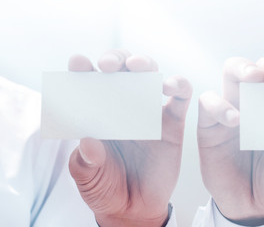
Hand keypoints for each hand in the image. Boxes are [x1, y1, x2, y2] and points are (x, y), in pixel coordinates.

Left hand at [68, 50, 191, 226]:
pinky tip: (169, 86)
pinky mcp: (173, 123)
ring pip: (150, 75)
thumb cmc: (105, 189)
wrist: (134, 209)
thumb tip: (88, 141)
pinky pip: (181, 97)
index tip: (78, 63)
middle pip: (122, 71)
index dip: (83, 70)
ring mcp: (149, 112)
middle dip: (115, 59)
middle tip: (108, 65)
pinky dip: (179, 85)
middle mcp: (123, 107)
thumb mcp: (87, 178)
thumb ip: (85, 161)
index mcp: (98, 114)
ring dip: (144, 63)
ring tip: (137, 66)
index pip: (89, 84)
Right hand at [197, 57, 263, 224]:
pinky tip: (235, 119)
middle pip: (262, 68)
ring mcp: (233, 110)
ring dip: (244, 69)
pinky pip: (208, 102)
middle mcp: (259, 104)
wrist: (249, 208)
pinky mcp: (210, 124)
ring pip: (232, 73)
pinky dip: (219, 104)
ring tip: (255, 78)